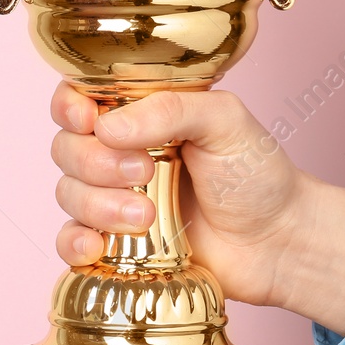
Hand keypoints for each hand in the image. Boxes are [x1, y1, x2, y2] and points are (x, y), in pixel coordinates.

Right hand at [49, 83, 344, 337]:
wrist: (278, 242)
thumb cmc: (256, 174)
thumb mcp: (225, 120)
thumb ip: (170, 108)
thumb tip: (107, 127)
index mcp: (138, 114)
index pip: (78, 98)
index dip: (69, 108)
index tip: (88, 120)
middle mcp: (117, 153)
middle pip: (65, 147)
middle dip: (95, 161)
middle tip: (144, 171)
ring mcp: (112, 199)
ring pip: (67, 193)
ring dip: (98, 204)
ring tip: (146, 216)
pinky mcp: (114, 244)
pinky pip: (69, 241)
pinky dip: (74, 242)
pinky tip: (97, 246)